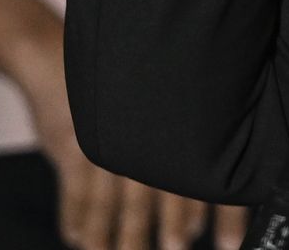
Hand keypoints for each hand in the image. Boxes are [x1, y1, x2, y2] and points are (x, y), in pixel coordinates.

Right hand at [12, 17, 245, 249]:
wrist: (62, 57)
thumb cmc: (129, 88)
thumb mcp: (164, 106)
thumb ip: (187, 146)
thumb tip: (215, 196)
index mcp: (178, 132)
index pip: (207, 176)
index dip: (223, 214)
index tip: (227, 244)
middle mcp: (146, 141)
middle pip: (163, 195)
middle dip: (172, 228)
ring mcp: (108, 146)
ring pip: (114, 204)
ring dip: (115, 237)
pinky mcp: (73, 148)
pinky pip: (76, 192)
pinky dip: (75, 218)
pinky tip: (77, 239)